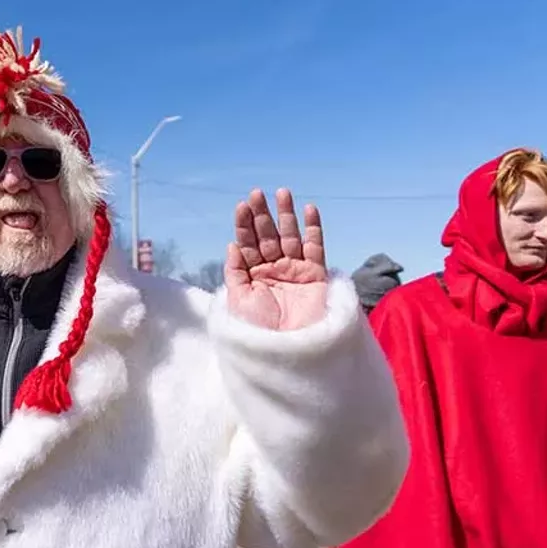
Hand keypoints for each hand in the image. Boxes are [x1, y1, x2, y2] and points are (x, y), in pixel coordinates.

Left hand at [225, 188, 328, 329]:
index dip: (244, 225)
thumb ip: (235, 272)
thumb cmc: (258, 331)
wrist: (287, 354)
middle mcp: (273, 269)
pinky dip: (313, 229)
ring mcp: (294, 270)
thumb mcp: (238, 301)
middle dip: (262, 215)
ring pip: (290, 236)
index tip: (242, 206)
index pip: (247, 243)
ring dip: (286, 215)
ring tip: (282, 193)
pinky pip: (315, 248)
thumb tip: (231, 244)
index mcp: (252, 274)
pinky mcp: (315, 275)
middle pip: (267, 235)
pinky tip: (308, 210)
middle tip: (258, 194)